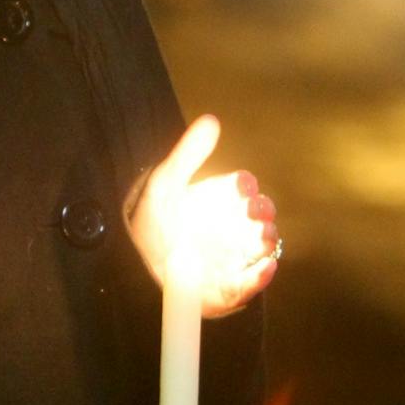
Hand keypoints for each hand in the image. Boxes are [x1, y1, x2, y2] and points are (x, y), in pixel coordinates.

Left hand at [126, 114, 280, 318]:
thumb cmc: (153, 223)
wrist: (137, 267)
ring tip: (264, 235)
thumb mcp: (165, 185)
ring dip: (268, 239)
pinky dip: (261, 276)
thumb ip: (187, 154)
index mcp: (219, 199)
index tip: (243, 184)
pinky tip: (264, 266)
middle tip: (255, 208)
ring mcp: (235, 254)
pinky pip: (251, 282)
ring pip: (262, 245)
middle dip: (262, 210)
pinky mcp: (231, 285)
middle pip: (260, 215)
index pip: (241, 188)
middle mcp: (232, 225)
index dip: (245, 184)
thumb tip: (211, 120)